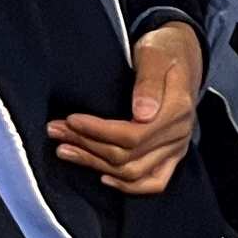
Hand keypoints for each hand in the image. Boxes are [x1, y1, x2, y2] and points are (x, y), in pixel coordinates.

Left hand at [52, 23, 199, 192]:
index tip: (70, 120)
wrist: (181, 55)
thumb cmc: (163, 51)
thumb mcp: (154, 54)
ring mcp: (177, 148)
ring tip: (65, 150)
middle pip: (127, 155)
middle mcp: (179, 134)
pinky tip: (102, 176)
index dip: (97, 132)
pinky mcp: (172, 155)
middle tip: (56, 131)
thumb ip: (148, 82)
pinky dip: (128, 186)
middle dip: (86, 145)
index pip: (132, 135)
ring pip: (133, 172)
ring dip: (95, 164)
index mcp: (177, 110)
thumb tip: (141, 115)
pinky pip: (153, 182)